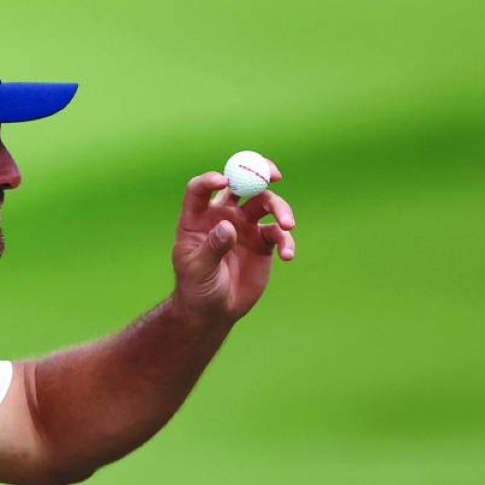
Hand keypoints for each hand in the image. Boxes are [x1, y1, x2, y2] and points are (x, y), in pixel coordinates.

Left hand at [171, 162, 294, 323]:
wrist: (214, 311)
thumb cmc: (197, 288)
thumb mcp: (198, 269)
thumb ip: (212, 247)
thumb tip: (228, 226)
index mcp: (198, 218)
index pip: (200, 189)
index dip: (211, 180)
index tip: (224, 181)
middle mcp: (223, 215)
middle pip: (241, 183)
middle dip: (258, 172)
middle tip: (274, 174)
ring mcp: (244, 226)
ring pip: (265, 203)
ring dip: (280, 209)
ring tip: (288, 225)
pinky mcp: (263, 242)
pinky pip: (278, 234)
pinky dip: (286, 242)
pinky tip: (287, 255)